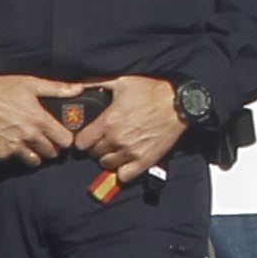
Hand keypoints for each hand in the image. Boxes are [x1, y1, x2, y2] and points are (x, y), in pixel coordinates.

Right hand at [0, 67, 76, 164]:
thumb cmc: (0, 89)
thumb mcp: (31, 84)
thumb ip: (57, 89)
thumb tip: (79, 89)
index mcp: (39, 119)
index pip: (65, 140)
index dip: (66, 139)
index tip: (63, 136)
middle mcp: (29, 136)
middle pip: (52, 153)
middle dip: (52, 148)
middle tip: (47, 140)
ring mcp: (14, 147)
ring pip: (35, 161)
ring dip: (36, 155)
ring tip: (31, 145)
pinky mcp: (0, 154)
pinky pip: (15, 160)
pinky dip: (16, 155)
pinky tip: (12, 143)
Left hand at [76, 72, 187, 196]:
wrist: (178, 103)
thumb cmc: (151, 90)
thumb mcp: (121, 81)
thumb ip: (96, 84)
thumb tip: (78, 85)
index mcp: (108, 121)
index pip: (82, 142)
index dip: (83, 139)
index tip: (87, 137)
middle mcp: (117, 139)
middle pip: (94, 154)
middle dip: (96, 147)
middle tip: (102, 140)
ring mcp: (131, 152)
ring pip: (107, 164)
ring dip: (108, 158)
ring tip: (114, 149)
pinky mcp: (144, 160)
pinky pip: (124, 176)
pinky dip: (122, 171)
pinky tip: (125, 161)